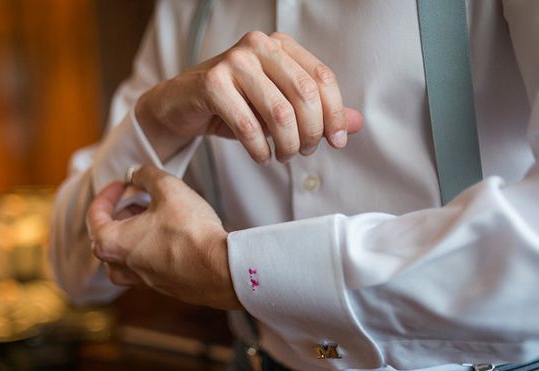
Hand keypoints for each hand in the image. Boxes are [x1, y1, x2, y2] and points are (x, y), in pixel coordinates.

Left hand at [87, 165, 241, 309]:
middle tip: (139, 199)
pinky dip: (149, 248)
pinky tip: (170, 236)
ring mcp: (142, 282)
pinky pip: (146, 266)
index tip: (123, 184)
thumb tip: (137, 173)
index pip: (95, 215)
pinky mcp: (163, 288)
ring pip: (125, 255)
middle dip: (121, 213)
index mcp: (111, 244)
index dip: (108, 194)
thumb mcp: (168, 189)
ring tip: (152, 218)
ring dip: (133, 233)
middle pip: (107, 237)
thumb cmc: (190, 232)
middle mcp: (121, 268)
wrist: (221, 269)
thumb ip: (146, 175)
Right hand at [136, 31, 363, 163]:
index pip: (322, 78)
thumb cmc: (234, 105)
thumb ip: (317, 113)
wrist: (182, 105)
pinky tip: (261, 156)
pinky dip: (259, 149)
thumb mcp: (278, 107)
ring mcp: (233, 62)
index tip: (337, 142)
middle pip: (304, 95)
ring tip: (282, 156)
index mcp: (281, 46)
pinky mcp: (212, 83)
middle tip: (304, 152)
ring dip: (286, 144)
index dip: (335, 114)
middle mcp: (259, 46)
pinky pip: (247, 126)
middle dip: (310, 132)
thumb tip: (356, 124)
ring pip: (278, 112)